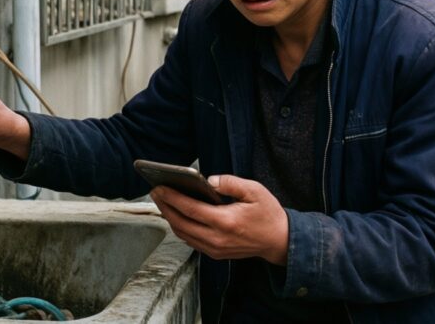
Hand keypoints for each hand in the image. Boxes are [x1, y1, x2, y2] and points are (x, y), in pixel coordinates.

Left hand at [150, 175, 289, 264]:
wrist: (279, 241)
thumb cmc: (268, 214)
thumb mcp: (255, 191)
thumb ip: (231, 183)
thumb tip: (209, 180)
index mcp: (226, 221)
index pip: (190, 209)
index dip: (172, 197)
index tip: (159, 187)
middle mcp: (217, 238)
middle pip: (181, 223)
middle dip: (165, 207)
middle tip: (155, 192)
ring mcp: (215, 249)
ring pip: (183, 234)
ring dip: (170, 218)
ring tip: (163, 202)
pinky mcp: (215, 254)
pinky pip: (191, 241)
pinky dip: (180, 228)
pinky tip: (176, 216)